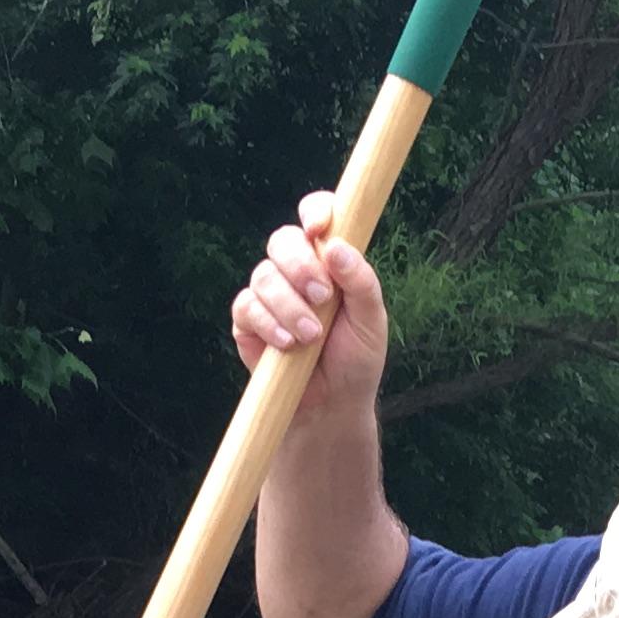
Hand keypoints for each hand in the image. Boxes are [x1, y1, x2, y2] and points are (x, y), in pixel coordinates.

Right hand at [230, 189, 388, 414]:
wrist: (334, 404)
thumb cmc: (356, 358)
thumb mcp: (371, 319)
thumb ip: (360, 280)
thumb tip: (335, 247)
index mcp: (328, 259)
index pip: (317, 217)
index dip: (315, 212)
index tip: (319, 229)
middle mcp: (295, 270)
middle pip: (282, 240)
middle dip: (300, 265)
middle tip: (322, 297)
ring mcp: (269, 294)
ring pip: (264, 275)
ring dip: (289, 305)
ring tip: (311, 336)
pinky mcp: (248, 321)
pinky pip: (247, 307)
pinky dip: (268, 323)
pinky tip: (288, 344)